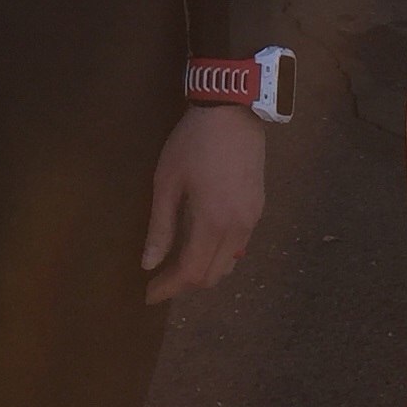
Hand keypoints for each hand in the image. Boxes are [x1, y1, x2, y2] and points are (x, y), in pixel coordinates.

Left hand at [140, 104, 265, 304]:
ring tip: (177, 263)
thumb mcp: (167, 182)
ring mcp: (252, 220)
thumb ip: (160, 227)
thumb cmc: (192, 143)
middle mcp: (238, 229)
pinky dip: (218, 255)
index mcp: (212, 223)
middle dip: (184, 283)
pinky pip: (238, 247)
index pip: (190, 272)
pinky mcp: (258, 209)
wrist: (234, 111)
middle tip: (159, 280)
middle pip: (211, 275)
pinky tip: (201, 243)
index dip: (168, 288)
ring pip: (227, 264)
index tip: (148, 295)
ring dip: (203, 270)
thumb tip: (149, 264)